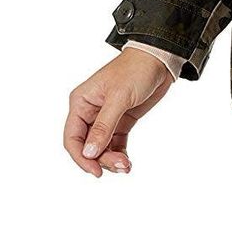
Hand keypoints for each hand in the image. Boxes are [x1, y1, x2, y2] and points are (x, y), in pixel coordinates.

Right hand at [64, 49, 175, 176]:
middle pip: (87, 146)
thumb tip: (89, 153)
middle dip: (101, 159)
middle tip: (120, 166)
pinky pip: (115, 143)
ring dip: (111, 159)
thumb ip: (103, 126)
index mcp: (81, 102)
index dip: (81, 157)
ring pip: (101, 147)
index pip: (72, 138)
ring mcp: (106, 117)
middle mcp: (90, 111)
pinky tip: (126, 162)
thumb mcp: (119, 98)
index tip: (95, 171)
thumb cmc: (136, 70)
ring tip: (126, 166)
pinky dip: (119, 154)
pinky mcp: (122, 120)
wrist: (160, 59)